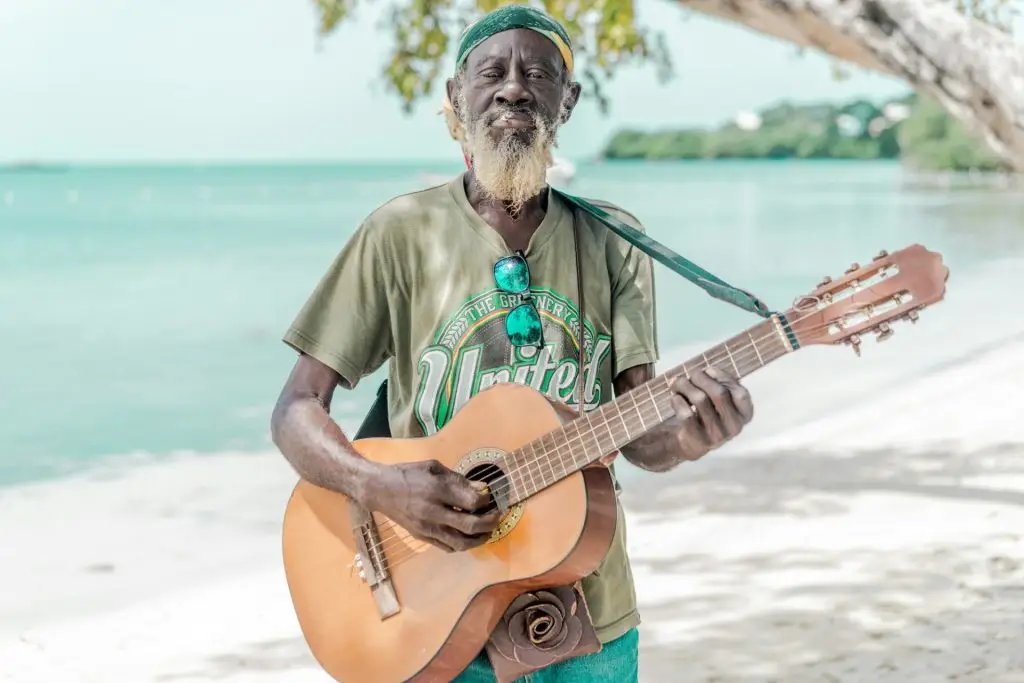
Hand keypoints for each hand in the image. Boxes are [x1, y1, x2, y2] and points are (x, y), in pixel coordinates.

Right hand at [364, 459, 501, 552]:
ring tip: (489, 531)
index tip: (491, 497)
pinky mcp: (422, 536)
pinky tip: (470, 536)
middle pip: (470, 525)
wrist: (380, 490)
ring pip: (460, 542)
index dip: (486, 501)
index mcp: (437, 489)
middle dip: (490, 523)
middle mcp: (433, 511)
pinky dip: (462, 544)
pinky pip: (447, 547)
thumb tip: (482, 488)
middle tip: (498, 517)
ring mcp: (427, 527)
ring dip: (480, 539)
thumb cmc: (408, 474)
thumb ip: (459, 479)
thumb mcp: (433, 467)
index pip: (472, 502)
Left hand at [666, 366, 753, 460]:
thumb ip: (721, 385)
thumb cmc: (708, 415)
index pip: (740, 393)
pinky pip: (686, 414)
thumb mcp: (721, 401)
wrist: (691, 443)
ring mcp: (717, 435)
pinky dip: (678, 401)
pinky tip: (676, 398)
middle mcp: (734, 426)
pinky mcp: (698, 439)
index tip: (709, 371)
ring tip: (678, 384)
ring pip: (700, 399)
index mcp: (744, 415)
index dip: (724, 377)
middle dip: (700, 378)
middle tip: (690, 376)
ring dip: (685, 386)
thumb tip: (707, 372)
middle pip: (718, 393)